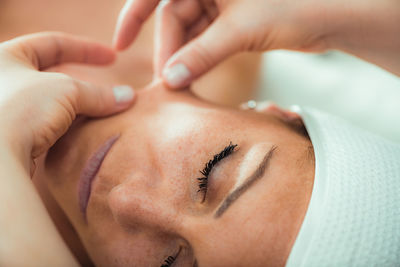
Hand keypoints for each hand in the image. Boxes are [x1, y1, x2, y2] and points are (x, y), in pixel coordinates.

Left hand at [0, 32, 134, 167]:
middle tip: (109, 92)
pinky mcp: (10, 136)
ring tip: (102, 115)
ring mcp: (5, 110)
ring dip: (78, 108)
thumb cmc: (21, 110)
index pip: (52, 44)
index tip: (113, 58)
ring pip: (51, 103)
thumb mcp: (67, 91)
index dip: (86, 49)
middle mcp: (1, 81)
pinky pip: (45, 125)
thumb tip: (129, 97)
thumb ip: (99, 93)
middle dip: (85, 83)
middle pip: (53, 75)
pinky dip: (67, 127)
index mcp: (5, 56)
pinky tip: (83, 135)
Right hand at [114, 0, 399, 87]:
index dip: (133, 16)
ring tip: (178, 84)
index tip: (119, 45)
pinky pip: (207, 35)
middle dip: (168, 48)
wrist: (332, 14)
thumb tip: (169, 79)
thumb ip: (200, 55)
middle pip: (174, 15)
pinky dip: (200, 55)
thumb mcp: (238, 31)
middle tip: (165, 82)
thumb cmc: (290, 8)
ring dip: (184, 56)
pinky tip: (192, 74)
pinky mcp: (235, 16)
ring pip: (190, 29)